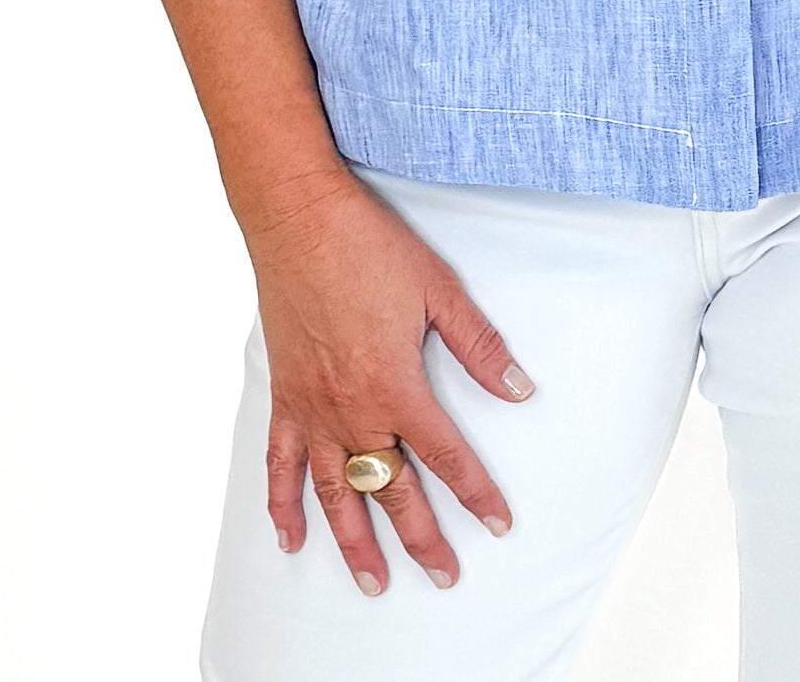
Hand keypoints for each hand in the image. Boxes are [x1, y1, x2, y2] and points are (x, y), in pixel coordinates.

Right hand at [249, 167, 534, 594]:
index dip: (475, 493)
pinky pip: (280, 463)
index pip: (445, 456)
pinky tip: (289, 538)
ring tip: (373, 581)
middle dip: (421, 538)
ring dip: (354, 542)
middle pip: (392, 489)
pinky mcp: (284, 396)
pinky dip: (282, 504)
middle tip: (444, 575)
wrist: (299, 218)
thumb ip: (479, 346)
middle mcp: (353, 408)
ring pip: (336, 492)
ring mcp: (313, 407)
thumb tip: (519, 390)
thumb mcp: (439, 289)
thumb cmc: (369, 246)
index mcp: (396, 384)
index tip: (497, 524)